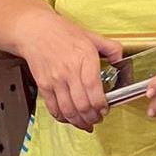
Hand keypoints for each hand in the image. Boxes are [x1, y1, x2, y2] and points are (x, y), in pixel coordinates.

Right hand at [19, 15, 120, 132]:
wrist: (35, 31)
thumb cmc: (63, 32)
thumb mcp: (91, 36)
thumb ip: (110, 47)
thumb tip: (120, 59)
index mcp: (85, 58)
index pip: (94, 89)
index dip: (101, 105)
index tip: (105, 110)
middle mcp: (69, 71)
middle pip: (82, 104)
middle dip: (92, 118)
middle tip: (97, 120)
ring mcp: (55, 80)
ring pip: (68, 110)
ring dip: (79, 122)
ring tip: (86, 124)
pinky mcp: (43, 85)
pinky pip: (53, 108)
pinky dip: (62, 117)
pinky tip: (69, 118)